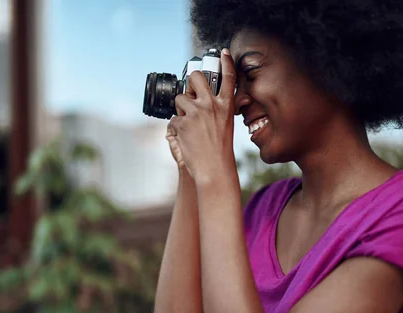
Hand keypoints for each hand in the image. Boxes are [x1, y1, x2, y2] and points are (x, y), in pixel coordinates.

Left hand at [166, 48, 237, 185]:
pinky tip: (185, 139)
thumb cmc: (220, 150)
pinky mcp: (182, 123)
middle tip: (190, 91)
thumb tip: (199, 100)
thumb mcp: (225, 126)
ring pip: (180, 99)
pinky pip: (173, 119)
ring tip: (189, 125)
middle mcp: (211, 106)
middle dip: (190, 81)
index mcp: (225, 106)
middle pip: (196, 78)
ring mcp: (196, 113)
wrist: (214, 169)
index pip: (229, 78)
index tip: (224, 53)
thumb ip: (215, 110)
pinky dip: (176, 128)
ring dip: (181, 109)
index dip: (227, 62)